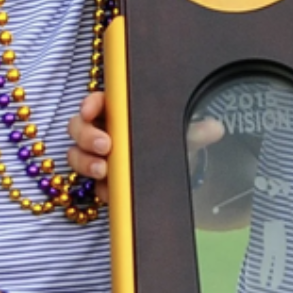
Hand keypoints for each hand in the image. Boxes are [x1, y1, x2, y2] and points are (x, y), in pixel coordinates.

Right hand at [70, 91, 223, 188]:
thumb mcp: (184, 137)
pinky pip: (91, 184)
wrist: (171, 176)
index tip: (91, 110)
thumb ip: (196, 132)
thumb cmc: (170, 146)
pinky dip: (99, 187)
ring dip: (86, 162)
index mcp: (117, 112)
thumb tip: (216, 128)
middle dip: (87, 135)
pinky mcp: (100, 182)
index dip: (89, 104)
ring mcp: (97, 157)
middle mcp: (101, 132)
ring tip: (104, 170)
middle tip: (106, 145)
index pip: (95, 102)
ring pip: (76, 155)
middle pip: (78, 127)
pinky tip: (110, 190)